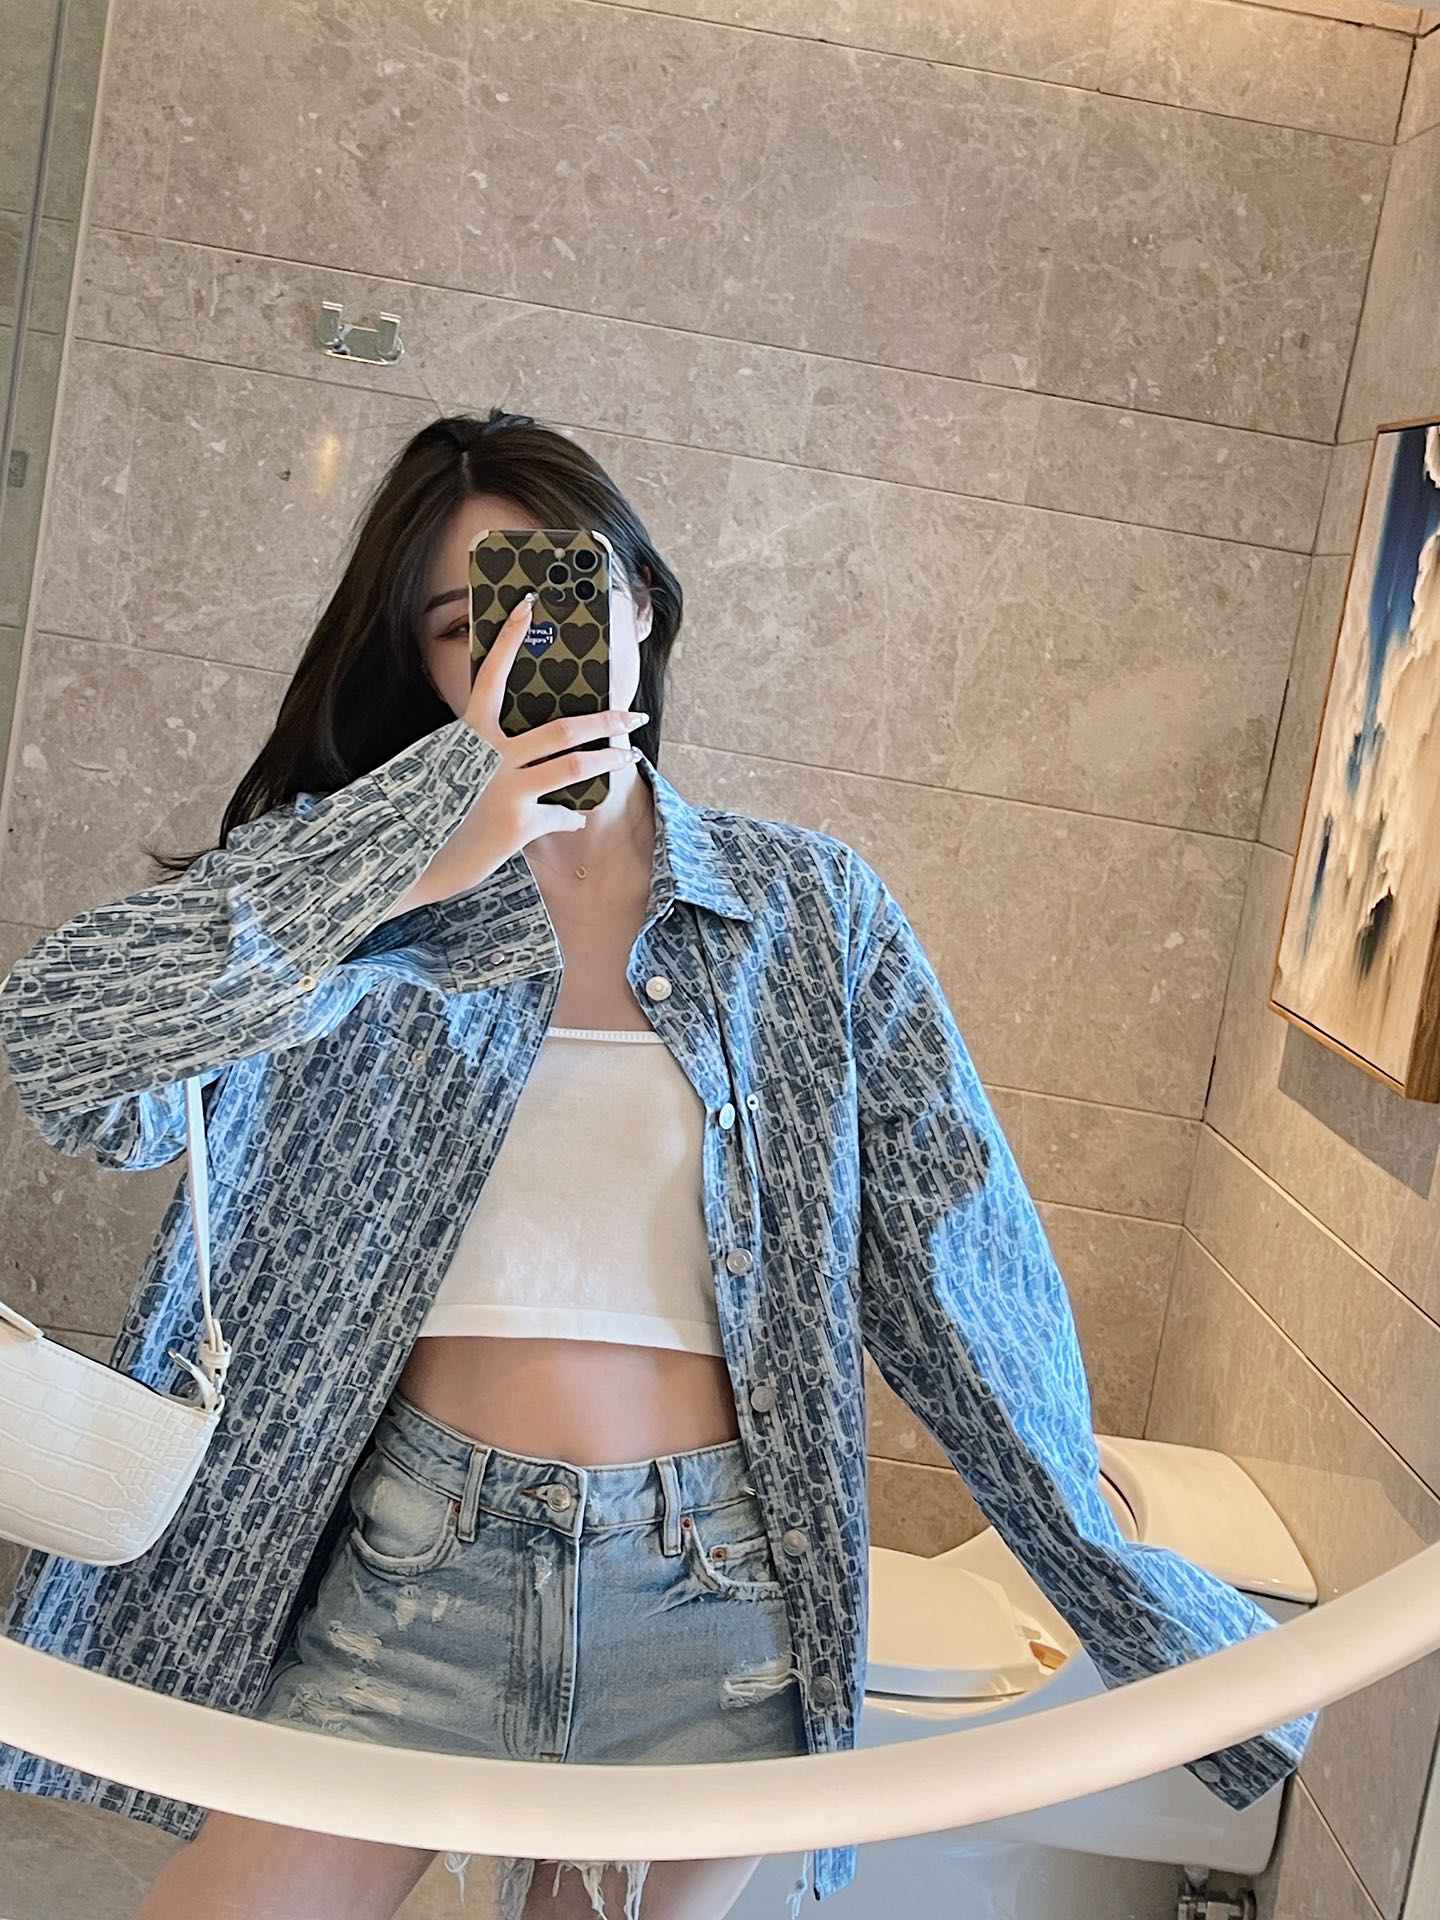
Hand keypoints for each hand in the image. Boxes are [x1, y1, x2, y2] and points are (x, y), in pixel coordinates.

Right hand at [410, 595, 646, 909]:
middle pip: (563, 729)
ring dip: (608, 760)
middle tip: (632, 715)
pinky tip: (572, 820)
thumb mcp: (452, 771)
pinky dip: (569, 817)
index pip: (491, 678)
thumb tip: (526, 754)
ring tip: (627, 756)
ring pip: (575, 766)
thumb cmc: (433, 815)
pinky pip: (560, 814)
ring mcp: (506, 788)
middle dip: (606, 721)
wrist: (408, 860)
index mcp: (467, 735)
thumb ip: (487, 756)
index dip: (508, 640)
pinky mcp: (518, 823)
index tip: (526, 606)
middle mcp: (488, 755)